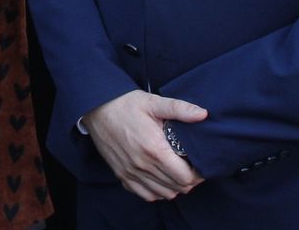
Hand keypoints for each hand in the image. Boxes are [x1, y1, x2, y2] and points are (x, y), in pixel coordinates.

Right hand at [81, 90, 206, 202]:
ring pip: (164, 194)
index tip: (199, 164)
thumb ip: (180, 109)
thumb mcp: (153, 103)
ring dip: (174, 186)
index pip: (185, 177)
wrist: (96, 108)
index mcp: (154, 149)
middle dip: (189, 179)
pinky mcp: (121, 175)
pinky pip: (146, 195)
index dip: (198, 173)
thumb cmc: (126, 104)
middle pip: (177, 187)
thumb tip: (203, 114)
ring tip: (176, 171)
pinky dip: (157, 191)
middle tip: (191, 166)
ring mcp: (130, 173)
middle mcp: (142, 165)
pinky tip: (159, 177)